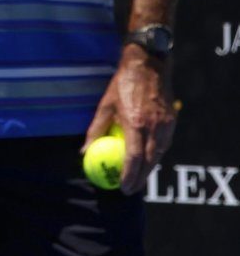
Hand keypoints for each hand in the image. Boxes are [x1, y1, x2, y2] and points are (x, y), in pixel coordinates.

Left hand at [83, 47, 175, 194]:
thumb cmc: (123, 83)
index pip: (133, 158)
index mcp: (135, 123)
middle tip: (130, 189)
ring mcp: (165, 125)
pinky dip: (156, 156)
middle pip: (149, 162)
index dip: (128, 175)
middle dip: (140, 179)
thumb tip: (84, 150)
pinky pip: (165, 145)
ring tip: (138, 179)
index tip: (122, 187)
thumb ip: (95, 129)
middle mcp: (153, 127)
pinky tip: (148, 160)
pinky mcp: (172, 122)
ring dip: (149, 169)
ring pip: (159, 156)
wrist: (148, 65)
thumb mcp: (105, 104)